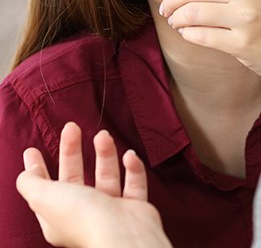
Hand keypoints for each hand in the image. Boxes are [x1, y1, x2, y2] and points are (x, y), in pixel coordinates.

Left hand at [16, 122, 170, 247]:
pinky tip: (129, 155)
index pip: (44, 187)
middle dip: (72, 151)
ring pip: (106, 175)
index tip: (32, 149)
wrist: (124, 234)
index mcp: (58, 215)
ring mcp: (110, 208)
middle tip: (72, 127)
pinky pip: (133, 182)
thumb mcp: (46, 198)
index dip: (37, 168)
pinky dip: (132, 168)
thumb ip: (32, 184)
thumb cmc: (84, 218)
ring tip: (103, 135)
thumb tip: (24, 174)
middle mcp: (84, 212)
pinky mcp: (134, 205)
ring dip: (105, 153)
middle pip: (75, 176)